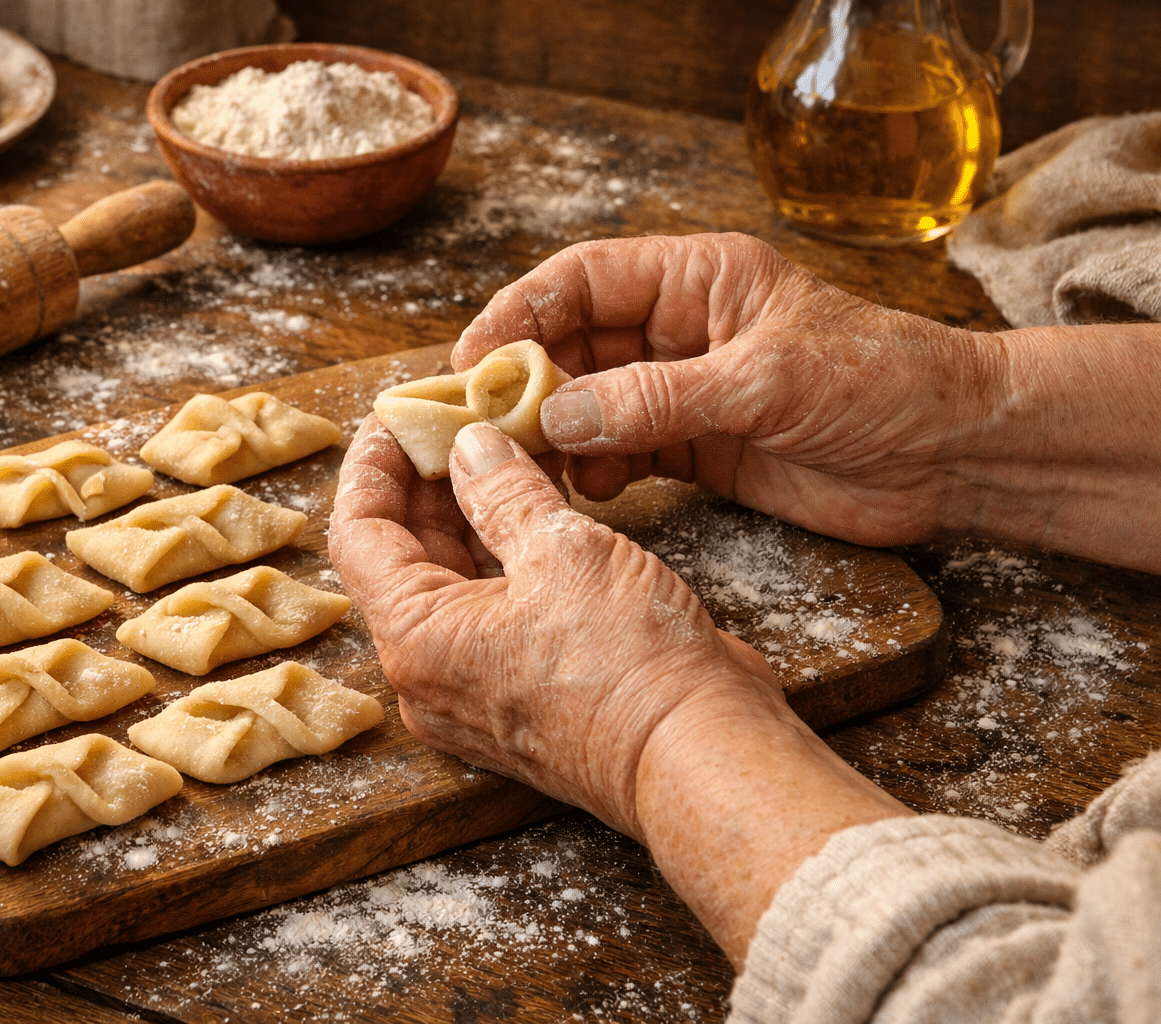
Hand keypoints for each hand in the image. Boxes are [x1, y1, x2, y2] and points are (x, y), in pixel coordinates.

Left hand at [328, 416, 908, 963]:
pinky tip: (533, 505)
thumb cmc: (628, 665)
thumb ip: (504, 491)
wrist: (699, 755)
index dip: (373, 465)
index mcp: (415, 640)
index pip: (359, 534)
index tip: (398, 414)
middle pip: (401, 557)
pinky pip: (490, 610)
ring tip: (501, 447)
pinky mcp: (521, 692)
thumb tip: (471, 447)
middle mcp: (430, 673)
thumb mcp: (561, 552)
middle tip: (458, 419)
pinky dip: (503, 554)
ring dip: (469, 514)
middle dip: (427, 483)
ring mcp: (474, 688)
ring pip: (450, 582)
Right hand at [453, 232, 1160, 571]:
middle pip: (573, 344)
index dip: (519, 314)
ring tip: (521, 466)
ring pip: (589, 403)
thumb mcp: (764, 381)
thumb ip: (658, 397)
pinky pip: (621, 451)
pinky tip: (583, 491)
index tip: (471, 362)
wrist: (952, 453)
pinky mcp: (697, 446)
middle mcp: (681, 328)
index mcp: (698, 279)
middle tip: (476, 427)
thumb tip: (557, 414)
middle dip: (523, 382)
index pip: (583, 280)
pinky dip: (593, 471)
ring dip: (553, 433)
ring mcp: (686, 389)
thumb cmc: (879, 383)